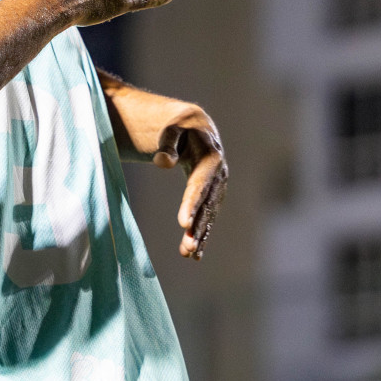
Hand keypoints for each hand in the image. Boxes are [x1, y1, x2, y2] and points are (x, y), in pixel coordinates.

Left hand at [110, 85, 226, 258]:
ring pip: (209, 213)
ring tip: (189, 254)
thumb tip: (161, 161)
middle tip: (188, 247)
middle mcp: (218, 174)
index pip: (200, 184)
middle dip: (198, 225)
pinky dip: (201, 233)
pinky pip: (207, 215)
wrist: (194, 126)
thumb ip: (166, 142)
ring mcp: (217, 185)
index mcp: (210, 156)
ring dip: (200, 234)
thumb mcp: (171, 128)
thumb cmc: (178, 126)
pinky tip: (194, 253)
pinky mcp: (211, 193)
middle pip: (207, 203)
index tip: (183, 223)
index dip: (191, 204)